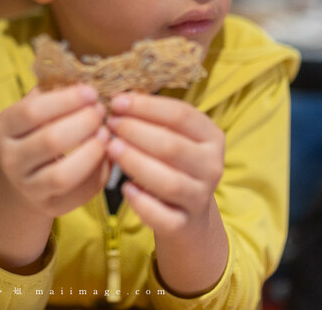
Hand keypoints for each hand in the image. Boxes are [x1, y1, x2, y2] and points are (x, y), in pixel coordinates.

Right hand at [0, 84, 110, 218]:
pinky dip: (100, 172)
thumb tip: (88, 73)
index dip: (66, 100)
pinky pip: (80, 193)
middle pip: (51, 141)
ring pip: (64, 174)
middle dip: (84, 122)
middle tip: (102, 112)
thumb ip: (53, 91)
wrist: (22, 180)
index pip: (32, 111)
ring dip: (93, 151)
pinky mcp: (50, 207)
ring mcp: (29, 187)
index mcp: (3, 127)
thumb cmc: (35, 132)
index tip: (91, 92)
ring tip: (106, 134)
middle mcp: (10, 160)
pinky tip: (107, 154)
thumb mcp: (34, 109)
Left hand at [105, 92, 224, 237]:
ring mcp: (199, 198)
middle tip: (109, 124)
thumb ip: (152, 119)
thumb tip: (117, 98)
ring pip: (168, 182)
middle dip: (136, 132)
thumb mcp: (172, 137)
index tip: (116, 101)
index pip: (181, 115)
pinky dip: (142, 203)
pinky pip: (163, 216)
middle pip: (172, 147)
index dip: (146, 106)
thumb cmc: (172, 164)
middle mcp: (212, 166)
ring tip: (111, 149)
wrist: (188, 216)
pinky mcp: (184, 224)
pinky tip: (125, 188)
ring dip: (136, 163)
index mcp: (211, 137)